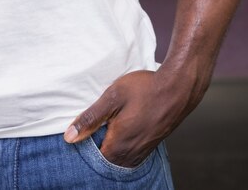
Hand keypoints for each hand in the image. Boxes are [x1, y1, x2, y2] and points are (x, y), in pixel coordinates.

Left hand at [63, 68, 201, 167]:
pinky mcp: (150, 145)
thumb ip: (91, 118)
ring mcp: (142, 151)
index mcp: (117, 146)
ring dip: (111, 145)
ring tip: (108, 126)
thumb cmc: (146, 89)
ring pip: (118, 157)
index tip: (82, 131)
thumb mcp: (113, 97)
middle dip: (97, 147)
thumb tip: (69, 136)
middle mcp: (129, 155)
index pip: (91, 159)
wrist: (178, 87)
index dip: (83, 146)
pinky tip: (123, 127)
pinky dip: (123, 144)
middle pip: (105, 160)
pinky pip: (130, 153)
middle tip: (95, 127)